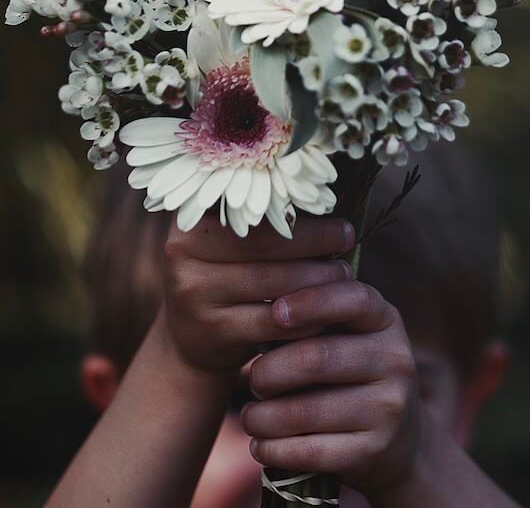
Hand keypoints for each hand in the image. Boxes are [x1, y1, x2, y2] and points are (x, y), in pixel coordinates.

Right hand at [162, 213, 354, 374]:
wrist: (191, 339)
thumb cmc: (224, 274)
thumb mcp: (227, 241)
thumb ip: (259, 215)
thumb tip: (321, 191)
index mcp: (191, 215)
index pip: (250, 204)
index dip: (296, 208)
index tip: (334, 211)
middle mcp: (183, 250)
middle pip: (263, 242)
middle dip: (314, 242)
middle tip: (347, 239)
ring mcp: (193, 292)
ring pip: (273, 283)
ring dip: (317, 279)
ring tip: (344, 274)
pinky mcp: (212, 331)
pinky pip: (274, 322)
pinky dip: (307, 317)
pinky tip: (327, 311)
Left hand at [242, 280, 421, 501]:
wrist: (400, 437)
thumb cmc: (354, 371)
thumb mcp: (350, 334)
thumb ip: (316, 317)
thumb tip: (257, 311)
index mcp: (385, 320)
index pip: (352, 300)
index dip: (311, 302)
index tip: (273, 311)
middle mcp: (395, 360)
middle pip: (317, 358)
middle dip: (269, 371)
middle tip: (253, 380)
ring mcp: (388, 408)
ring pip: (306, 411)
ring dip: (262, 417)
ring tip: (249, 416)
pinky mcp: (375, 451)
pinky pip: (311, 452)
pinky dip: (274, 449)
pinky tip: (260, 445)